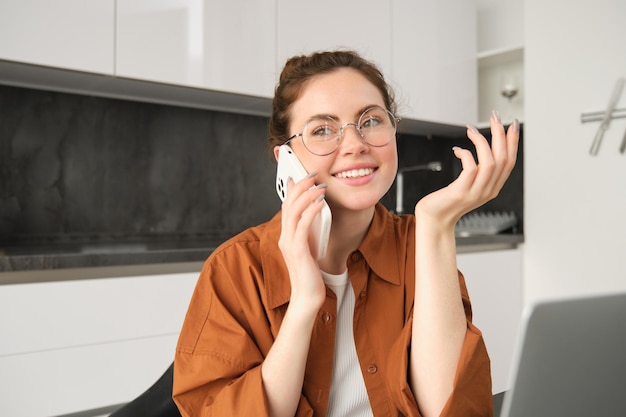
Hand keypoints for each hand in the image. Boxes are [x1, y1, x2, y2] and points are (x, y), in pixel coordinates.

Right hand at [278, 173, 327, 311]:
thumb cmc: (310, 274)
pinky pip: (303, 225)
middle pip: (288, 205)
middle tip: (312, 175)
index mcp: (286, 236)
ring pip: (293, 211)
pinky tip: (321, 203)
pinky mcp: (298, 250)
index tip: (302, 177)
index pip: (286, 207)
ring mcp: (289, 244)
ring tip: (319, 186)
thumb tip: (314, 214)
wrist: (307, 297)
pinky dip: (311, 211)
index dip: (293, 189)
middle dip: (300, 187)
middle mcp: (284, 238)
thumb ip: (308, 232)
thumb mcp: (309, 248)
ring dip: (307, 195)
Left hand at [414, 111, 518, 228]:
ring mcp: (476, 192)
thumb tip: (483, 146)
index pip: (510, 161)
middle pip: (502, 158)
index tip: (511, 124)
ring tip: (471, 130)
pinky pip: (471, 169)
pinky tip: (458, 150)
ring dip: (482, 141)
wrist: (434, 220)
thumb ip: (479, 170)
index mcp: (493, 187)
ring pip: (490, 162)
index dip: (513, 142)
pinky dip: (466, 155)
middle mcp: (488, 190)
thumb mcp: (469, 184)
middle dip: (500, 134)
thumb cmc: (447, 201)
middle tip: (494, 117)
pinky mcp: (461, 192)